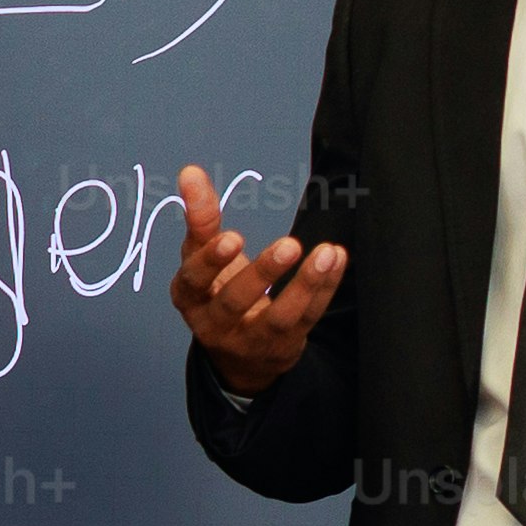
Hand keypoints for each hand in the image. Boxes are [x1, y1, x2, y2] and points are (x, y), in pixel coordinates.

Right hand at [166, 165, 345, 394]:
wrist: (239, 353)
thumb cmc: (218, 290)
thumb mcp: (202, 256)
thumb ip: (200, 217)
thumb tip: (190, 171)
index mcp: (190, 297)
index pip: (194, 279)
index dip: (211, 261)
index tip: (233, 237)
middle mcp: (214, 324)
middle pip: (235, 302)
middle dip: (262, 273)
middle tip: (290, 244)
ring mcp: (250, 340)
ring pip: (278, 317)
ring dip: (304, 285)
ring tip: (324, 252)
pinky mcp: (283, 346)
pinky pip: (307, 318)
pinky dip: (324, 289)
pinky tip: (336, 259)